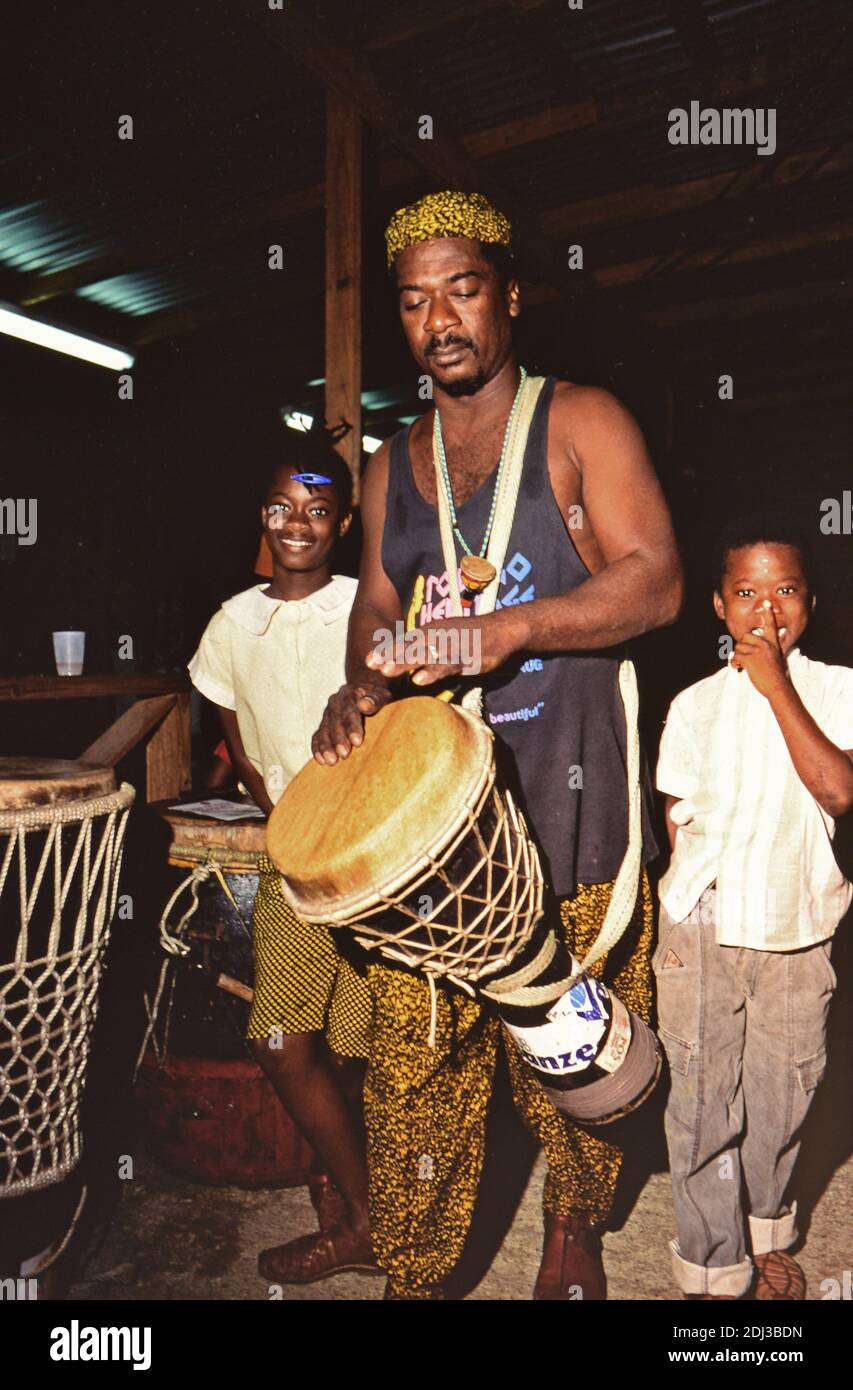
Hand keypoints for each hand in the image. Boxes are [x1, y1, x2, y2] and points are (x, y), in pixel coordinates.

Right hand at [311, 681, 391, 763]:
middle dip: (339, 739)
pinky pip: (317, 735)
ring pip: (324, 730)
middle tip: (344, 754)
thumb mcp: (381, 694)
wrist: (366, 691)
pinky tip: (320, 760)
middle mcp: (335, 702)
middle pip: (335, 722)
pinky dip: (317, 747)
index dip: (352, 726)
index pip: (349, 710)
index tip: (357, 741)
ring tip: (331, 761)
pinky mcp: (324, 724)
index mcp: (348, 693)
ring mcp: (328, 714)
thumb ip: (375, 699)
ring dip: (326, 746)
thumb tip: (364, 705)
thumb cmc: (377, 696)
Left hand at [364, 613, 522, 687]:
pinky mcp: (467, 658)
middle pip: (410, 647)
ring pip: (425, 655)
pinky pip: (447, 666)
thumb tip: (412, 666)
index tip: (368, 660)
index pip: (406, 641)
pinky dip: (432, 672)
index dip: (388, 650)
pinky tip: (419, 680)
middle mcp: (439, 636)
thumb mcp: (448, 639)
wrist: (504, 628)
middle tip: (370, 665)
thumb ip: (431, 651)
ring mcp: (453, 646)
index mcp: (433, 632)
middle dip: (390, 656)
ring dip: (405, 663)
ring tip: (386, 672)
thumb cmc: (473, 636)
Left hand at [730, 601, 788, 698]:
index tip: (766, 603)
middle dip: (742, 647)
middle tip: (746, 658)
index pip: (770, 625)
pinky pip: (734, 657)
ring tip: (744, 665)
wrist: (777, 686)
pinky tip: (740, 668)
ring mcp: (757, 651)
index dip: (767, 614)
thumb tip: (768, 638)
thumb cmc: (776, 674)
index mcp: (772, 642)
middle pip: (744, 637)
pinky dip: (734, 664)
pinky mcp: (749, 659)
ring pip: (738, 648)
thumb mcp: (776, 657)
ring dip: (738, 657)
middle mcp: (765, 644)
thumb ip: (769, 647)